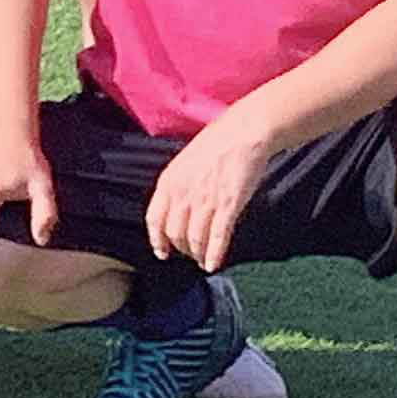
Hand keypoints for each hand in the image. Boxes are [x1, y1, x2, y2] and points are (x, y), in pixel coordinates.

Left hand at [143, 106, 281, 273]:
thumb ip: (177, 187)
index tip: (162, 253)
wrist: (242, 133)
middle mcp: (182, 193)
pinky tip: (214, 264)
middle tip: (192, 255)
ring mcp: (205, 200)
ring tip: (204, 261)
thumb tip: (175, 211)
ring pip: (195, 240)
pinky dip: (214, 254)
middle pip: (175, 234)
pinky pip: (218, 237)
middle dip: (183, 250)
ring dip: (198, 255)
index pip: (154, 219)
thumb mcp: (184, 164)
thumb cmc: (215, 146)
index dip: (157, 240)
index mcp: (168, 182)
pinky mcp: (228, 205)